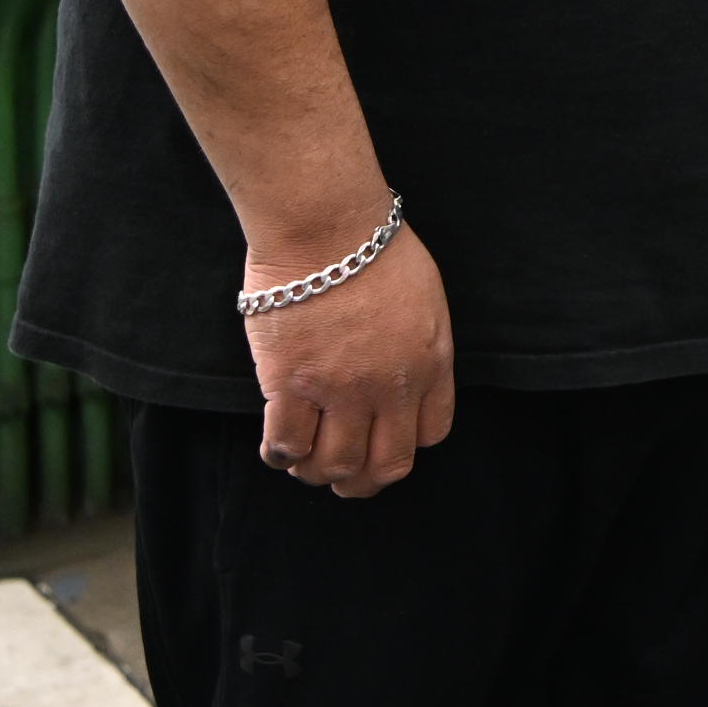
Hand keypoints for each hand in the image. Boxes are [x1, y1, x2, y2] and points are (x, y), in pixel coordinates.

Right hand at [244, 219, 452, 499]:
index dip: (403, 444)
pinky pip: (286, 446)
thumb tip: (404, 380)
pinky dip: (280, 455)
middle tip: (343, 476)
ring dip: (318, 472)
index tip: (383, 439)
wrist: (326, 225)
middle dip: (363, 481)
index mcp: (430, 362)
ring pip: (333, 466)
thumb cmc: (373, 247)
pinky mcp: (291, 385)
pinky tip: (277, 447)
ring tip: (305, 460)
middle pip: (384, 466)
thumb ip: (420, 346)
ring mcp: (341, 389)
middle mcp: (391, 386)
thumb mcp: (426, 298)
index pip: (430, 434)